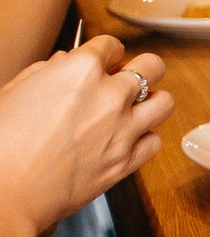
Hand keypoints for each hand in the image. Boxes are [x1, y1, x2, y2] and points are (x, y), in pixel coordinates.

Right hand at [0, 38, 171, 236]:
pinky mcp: (126, 161)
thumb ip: (45, 72)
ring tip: (135, 109)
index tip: (103, 62)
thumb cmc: (0, 142)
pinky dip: (144, 140)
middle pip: (152, 66)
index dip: (106, 53)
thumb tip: (64, 62)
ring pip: (165, 102)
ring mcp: (123, 129)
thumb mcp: (13, 92)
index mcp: (81, 70)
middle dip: (141, 69)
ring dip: (151, 103)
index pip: (111, 45)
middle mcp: (110, 95)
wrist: (3, 191)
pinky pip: (154, 142)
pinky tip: (127, 141)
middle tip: (127, 81)